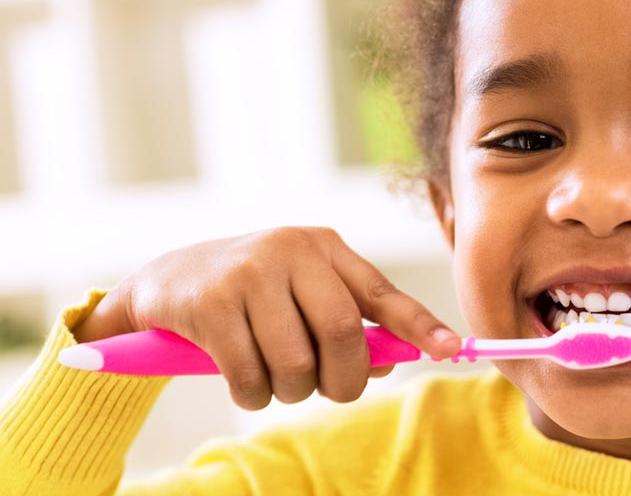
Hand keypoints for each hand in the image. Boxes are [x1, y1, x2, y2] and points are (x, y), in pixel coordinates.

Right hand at [73, 227, 460, 409]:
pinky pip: (251, 375)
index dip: (420, 326)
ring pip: (297, 363)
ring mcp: (249, 273)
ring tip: (275, 381)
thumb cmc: (252, 296)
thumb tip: (394, 361)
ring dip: (291, 391)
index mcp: (325, 248)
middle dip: (343, 380)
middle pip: (344, 335)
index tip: (452, 350)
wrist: (165, 283)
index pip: (383, 293)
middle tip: (330, 391)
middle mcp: (291, 251)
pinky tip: (243, 380)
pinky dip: (253, 394)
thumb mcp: (302, 295)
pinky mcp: (210, 304)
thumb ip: (350, 324)